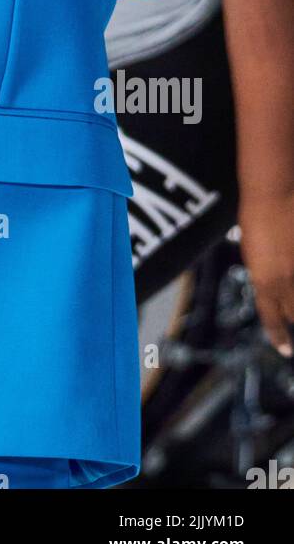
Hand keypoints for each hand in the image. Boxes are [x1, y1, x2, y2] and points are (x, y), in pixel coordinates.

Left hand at [239, 192, 293, 357]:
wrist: (272, 194)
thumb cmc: (255, 216)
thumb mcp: (254, 252)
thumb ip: (265, 273)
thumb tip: (271, 283)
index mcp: (265, 281)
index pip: (271, 316)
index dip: (278, 334)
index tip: (286, 350)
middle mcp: (285, 281)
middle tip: (292, 325)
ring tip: (293, 310)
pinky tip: (293, 267)